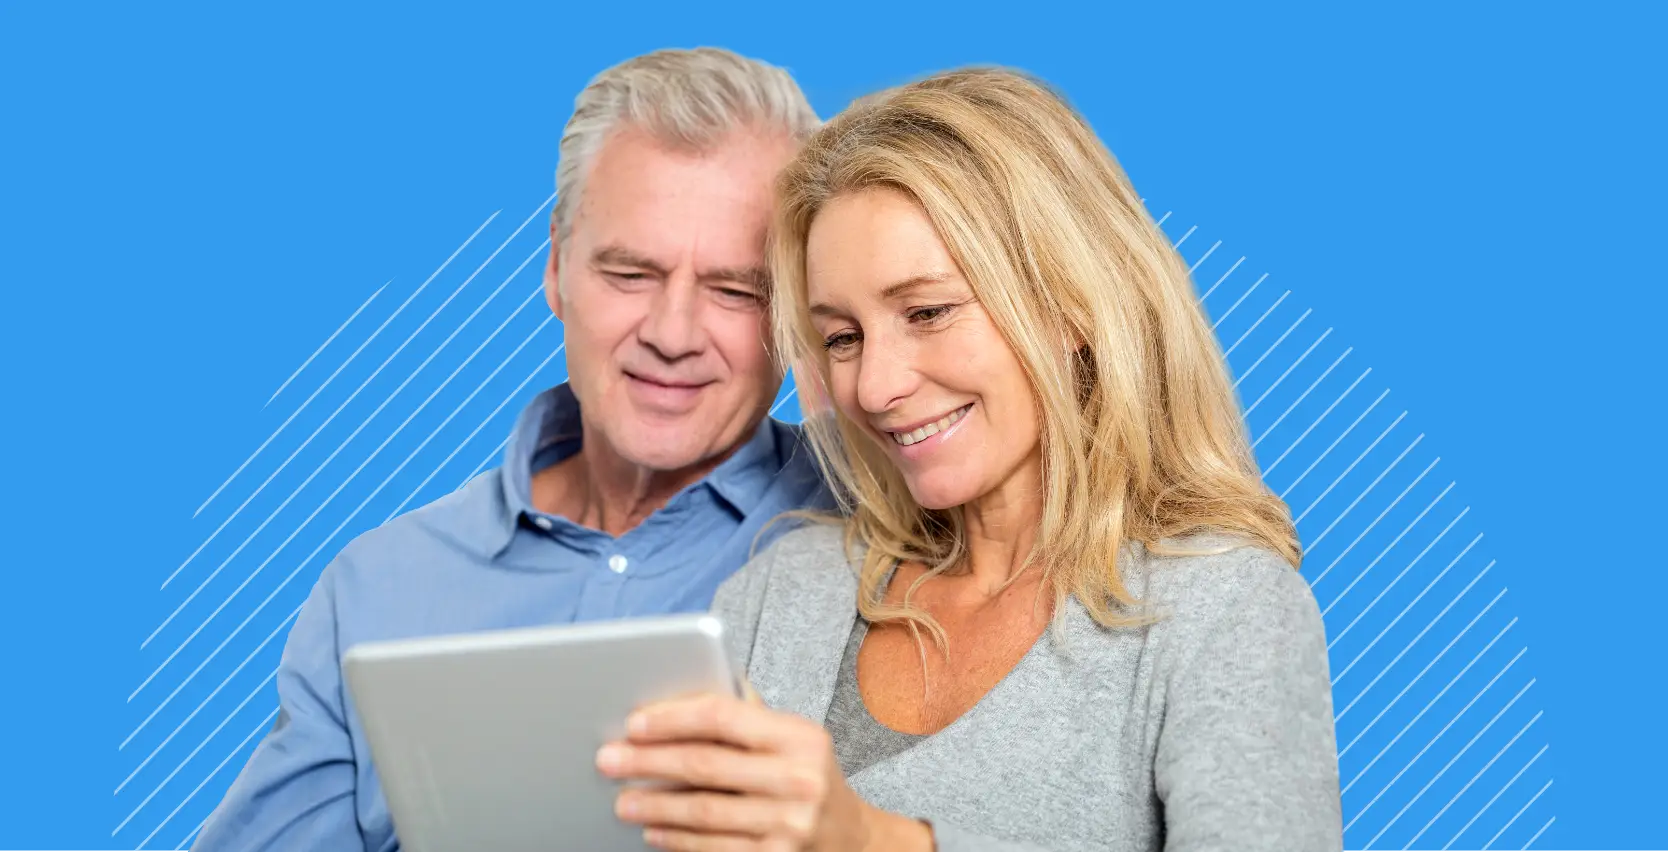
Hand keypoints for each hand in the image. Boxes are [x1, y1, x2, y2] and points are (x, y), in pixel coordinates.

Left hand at [595, 691, 931, 851]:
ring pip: (703, 812)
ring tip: (622, 800)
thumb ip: (746, 712)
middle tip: (609, 759)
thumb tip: (682, 684)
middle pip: (705, 766)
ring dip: (654, 806)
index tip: (634, 723)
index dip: (672, 718)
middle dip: (648, 762)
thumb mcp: (792, 738)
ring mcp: (789, 825)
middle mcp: (799, 779)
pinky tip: (654, 830)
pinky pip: (714, 849)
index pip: (723, 717)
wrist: (851, 839)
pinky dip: (677, 840)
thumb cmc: (807, 776)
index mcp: (800, 736)